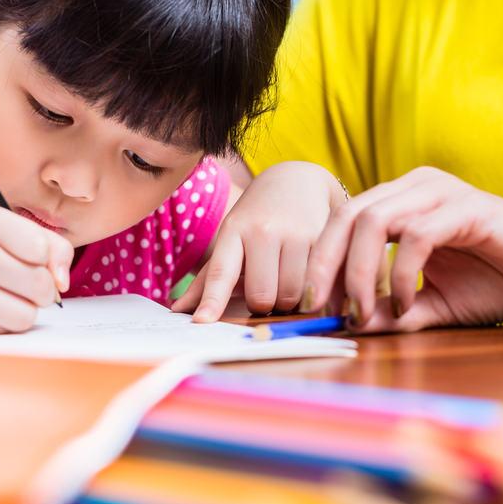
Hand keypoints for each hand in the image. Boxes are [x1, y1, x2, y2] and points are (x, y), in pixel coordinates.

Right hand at [0, 204, 73, 332]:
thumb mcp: (9, 231)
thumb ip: (51, 246)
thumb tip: (62, 283)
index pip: (42, 247)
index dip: (48, 259)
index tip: (33, 258)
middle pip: (41, 283)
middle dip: (42, 288)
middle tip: (22, 281)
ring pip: (29, 312)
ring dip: (27, 307)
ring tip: (7, 294)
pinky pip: (11, 328)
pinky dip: (9, 320)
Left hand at [172, 161, 345, 321]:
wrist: (297, 180)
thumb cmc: (257, 218)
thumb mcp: (231, 238)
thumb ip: (209, 277)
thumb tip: (178, 310)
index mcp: (234, 231)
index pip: (220, 272)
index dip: (212, 300)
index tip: (201, 323)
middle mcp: (263, 230)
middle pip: (262, 297)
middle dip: (264, 304)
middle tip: (267, 289)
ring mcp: (295, 233)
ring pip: (291, 296)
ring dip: (289, 300)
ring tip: (287, 279)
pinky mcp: (323, 238)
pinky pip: (316, 285)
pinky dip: (311, 291)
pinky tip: (308, 274)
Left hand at [303, 167, 502, 330]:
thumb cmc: (500, 281)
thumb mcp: (434, 305)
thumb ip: (393, 311)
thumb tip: (348, 324)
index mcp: (403, 201)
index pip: (342, 222)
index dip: (320, 262)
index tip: (313, 307)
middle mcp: (415, 187)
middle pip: (346, 217)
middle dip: (325, 266)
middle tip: (324, 310)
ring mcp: (440, 192)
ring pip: (372, 221)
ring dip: (359, 273)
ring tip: (363, 312)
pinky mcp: (465, 207)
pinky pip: (414, 237)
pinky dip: (400, 276)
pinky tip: (406, 306)